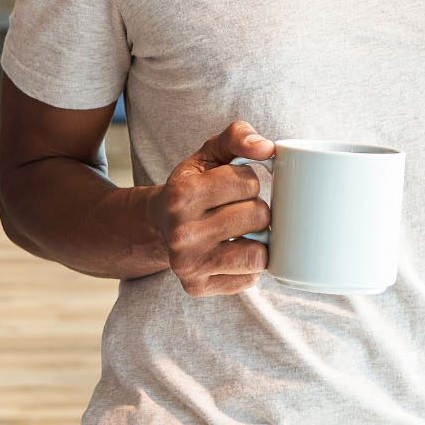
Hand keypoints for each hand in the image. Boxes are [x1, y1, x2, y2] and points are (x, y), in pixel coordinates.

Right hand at [147, 120, 274, 295]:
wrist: (156, 225)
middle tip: (237, 210)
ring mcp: (188, 264)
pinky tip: (231, 254)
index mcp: (182, 194)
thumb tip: (267, 148)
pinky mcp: (197, 287)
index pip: (249, 183)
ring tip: (238, 232)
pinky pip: (249, 279)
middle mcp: (182, 232)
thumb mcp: (208, 154)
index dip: (248, 182)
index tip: (233, 186)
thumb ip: (237, 137)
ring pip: (259, 254)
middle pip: (258, 216)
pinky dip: (248, 266)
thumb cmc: (193, 186)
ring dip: (257, 240)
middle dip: (255, 209)